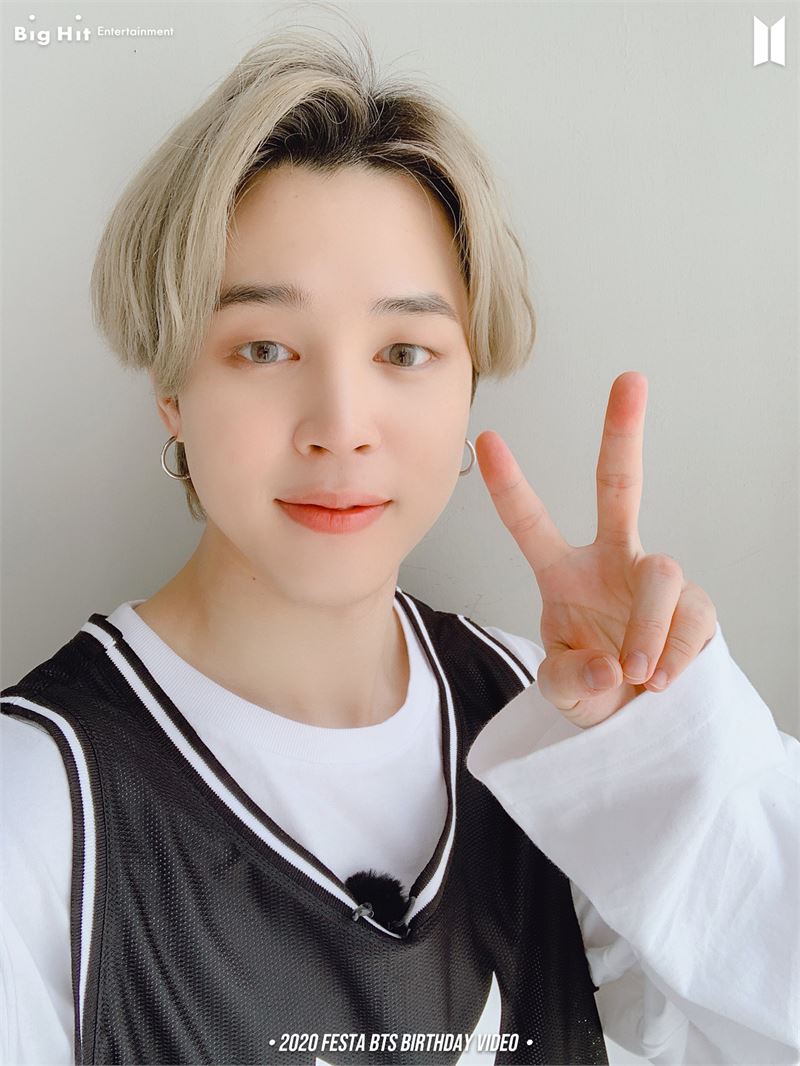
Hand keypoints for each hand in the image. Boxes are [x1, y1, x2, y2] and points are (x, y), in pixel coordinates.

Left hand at [474, 371, 716, 728]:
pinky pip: (691, 618)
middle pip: (620, 485)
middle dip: (624, 432)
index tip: (484, 438)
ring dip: (647, 626)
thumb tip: (612, 665)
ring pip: (661, 572)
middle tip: (631, 379)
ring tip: (636, 673)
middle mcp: (610, 563)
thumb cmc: (592, 687)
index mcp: (563, 575)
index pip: (531, 524)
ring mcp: (654, 581)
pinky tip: (658, 679)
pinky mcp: (695, 608)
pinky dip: (673, 653)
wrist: (636, 720)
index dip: (509, 485)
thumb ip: (572, 679)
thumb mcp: (564, 690)